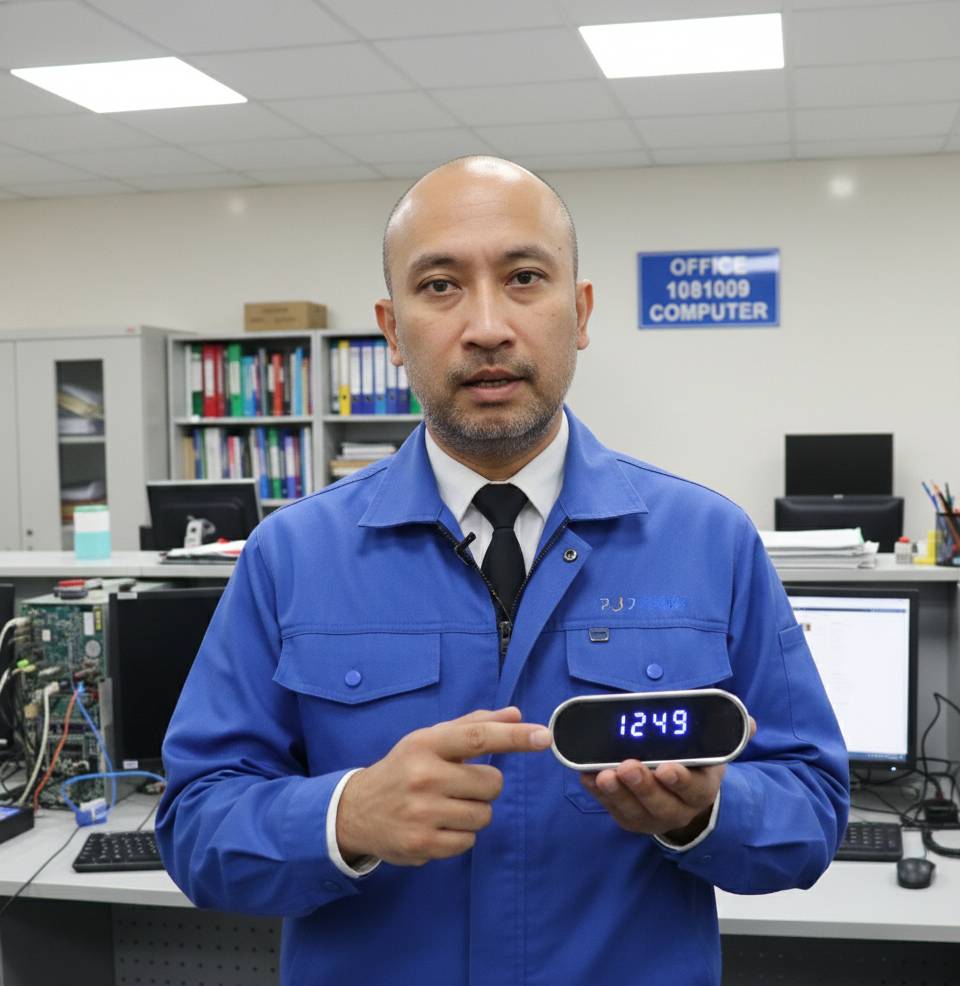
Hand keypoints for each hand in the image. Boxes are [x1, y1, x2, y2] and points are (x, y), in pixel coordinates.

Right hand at [336, 707, 551, 865]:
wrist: (355, 810)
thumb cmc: (403, 768)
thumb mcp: (430, 740)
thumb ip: (474, 725)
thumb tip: (516, 714)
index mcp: (426, 744)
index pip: (478, 737)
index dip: (515, 736)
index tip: (544, 736)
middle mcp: (424, 776)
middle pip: (492, 783)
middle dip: (485, 785)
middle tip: (460, 785)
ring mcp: (422, 812)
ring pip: (484, 815)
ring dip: (473, 812)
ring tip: (445, 806)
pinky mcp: (422, 844)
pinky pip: (469, 842)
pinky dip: (460, 836)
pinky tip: (437, 826)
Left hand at [579, 716, 756, 841]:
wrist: (687, 800)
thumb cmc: (696, 766)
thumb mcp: (713, 752)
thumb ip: (726, 735)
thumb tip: (750, 722)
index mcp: (701, 789)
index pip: (693, 788)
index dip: (680, 780)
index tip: (667, 768)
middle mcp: (678, 809)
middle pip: (660, 802)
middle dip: (642, 785)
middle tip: (626, 766)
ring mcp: (652, 817)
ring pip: (633, 810)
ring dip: (616, 793)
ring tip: (602, 775)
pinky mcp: (630, 818)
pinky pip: (612, 809)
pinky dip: (598, 795)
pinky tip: (586, 777)